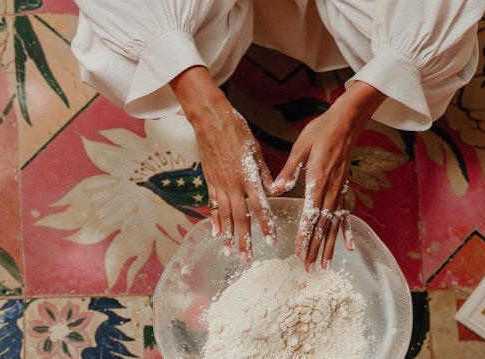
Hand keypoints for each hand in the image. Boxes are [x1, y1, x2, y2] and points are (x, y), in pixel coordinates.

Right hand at [170, 66, 276, 262]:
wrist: (210, 120)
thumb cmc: (236, 131)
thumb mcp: (255, 150)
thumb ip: (264, 173)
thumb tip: (275, 191)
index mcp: (248, 177)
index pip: (260, 207)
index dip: (266, 225)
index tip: (271, 241)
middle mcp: (233, 185)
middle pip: (240, 218)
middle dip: (244, 240)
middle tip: (247, 259)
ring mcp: (219, 185)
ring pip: (224, 216)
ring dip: (228, 236)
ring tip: (230, 252)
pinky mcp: (209, 181)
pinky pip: (213, 205)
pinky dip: (214, 220)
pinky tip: (216, 233)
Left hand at [273, 81, 385, 271]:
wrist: (346, 122)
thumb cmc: (321, 131)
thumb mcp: (301, 148)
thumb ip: (289, 171)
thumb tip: (275, 189)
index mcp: (318, 180)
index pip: (310, 215)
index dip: (305, 236)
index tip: (300, 252)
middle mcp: (331, 190)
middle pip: (322, 226)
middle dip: (316, 248)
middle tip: (309, 268)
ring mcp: (340, 190)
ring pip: (334, 225)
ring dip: (330, 246)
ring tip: (327, 265)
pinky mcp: (344, 188)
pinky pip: (346, 214)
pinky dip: (346, 232)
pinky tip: (349, 246)